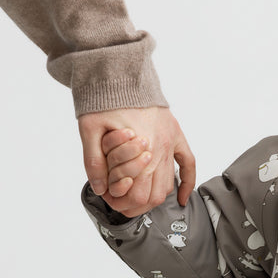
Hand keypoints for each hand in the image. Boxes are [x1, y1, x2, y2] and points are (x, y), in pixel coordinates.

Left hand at [79, 105, 195, 212]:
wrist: (119, 71)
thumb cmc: (103, 98)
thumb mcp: (89, 129)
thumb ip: (93, 161)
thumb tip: (99, 188)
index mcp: (139, 151)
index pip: (137, 195)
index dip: (123, 205)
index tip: (113, 203)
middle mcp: (159, 150)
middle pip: (155, 195)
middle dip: (138, 206)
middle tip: (124, 206)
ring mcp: (169, 142)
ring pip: (169, 184)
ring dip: (156, 198)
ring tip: (141, 201)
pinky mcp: (175, 133)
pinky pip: (188, 163)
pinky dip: (188, 183)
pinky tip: (183, 199)